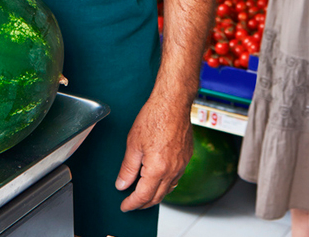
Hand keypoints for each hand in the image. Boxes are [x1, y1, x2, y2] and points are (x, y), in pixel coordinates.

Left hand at [115, 95, 193, 210]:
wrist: (173, 102)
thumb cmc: (155, 117)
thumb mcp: (133, 143)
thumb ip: (128, 168)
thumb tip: (122, 184)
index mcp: (157, 169)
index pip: (143, 196)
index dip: (132, 204)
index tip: (125, 206)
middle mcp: (172, 170)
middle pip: (157, 197)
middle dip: (143, 203)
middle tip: (132, 203)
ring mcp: (182, 164)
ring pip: (168, 189)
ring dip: (155, 195)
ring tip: (143, 193)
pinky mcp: (186, 157)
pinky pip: (176, 178)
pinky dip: (165, 184)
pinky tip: (158, 179)